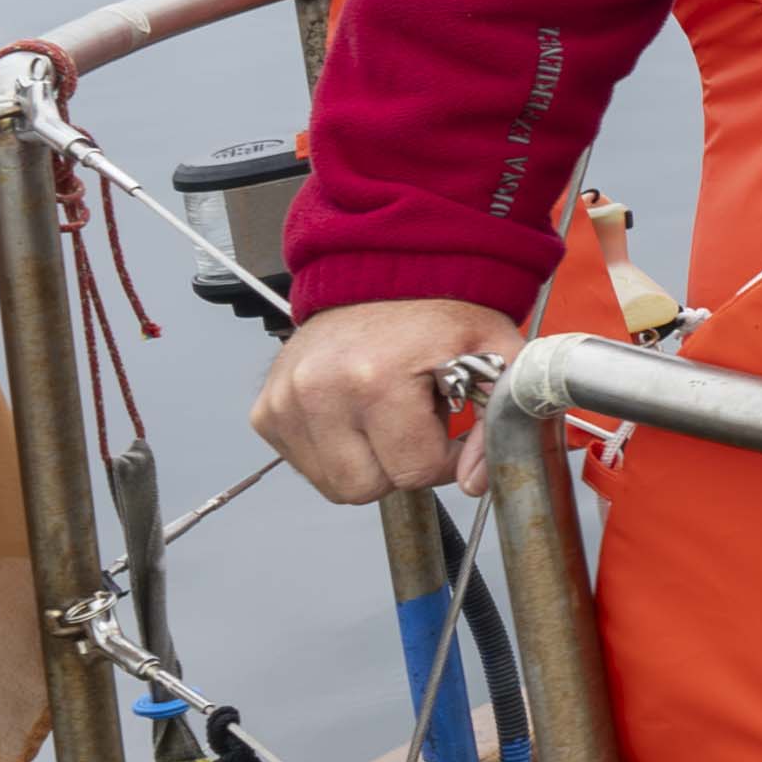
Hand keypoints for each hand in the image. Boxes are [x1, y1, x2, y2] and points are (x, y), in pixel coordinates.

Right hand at [257, 298, 522, 501]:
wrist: (377, 274)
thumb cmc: (436, 313)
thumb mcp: (492, 356)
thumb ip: (495, 425)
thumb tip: (475, 484)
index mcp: (376, 379)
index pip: (413, 471)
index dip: (442, 459)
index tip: (448, 431)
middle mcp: (320, 392)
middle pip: (366, 488)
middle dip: (399, 466)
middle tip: (413, 427)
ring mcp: (285, 402)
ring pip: (333, 484)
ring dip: (365, 464)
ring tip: (383, 417)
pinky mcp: (266, 411)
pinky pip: (305, 465)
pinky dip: (333, 453)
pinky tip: (353, 415)